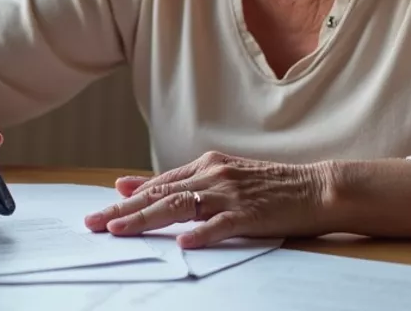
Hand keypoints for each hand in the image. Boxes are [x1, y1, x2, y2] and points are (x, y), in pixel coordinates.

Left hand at [83, 151, 331, 248]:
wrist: (317, 188)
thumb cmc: (270, 187)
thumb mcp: (223, 177)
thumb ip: (182, 183)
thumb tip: (131, 186)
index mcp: (206, 166)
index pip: (158, 185)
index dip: (126, 200)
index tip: (98, 211)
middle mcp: (213, 175)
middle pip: (160, 196)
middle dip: (123, 212)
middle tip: (93, 224)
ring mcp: (231, 194)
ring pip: (180, 207)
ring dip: (147, 220)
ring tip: (120, 231)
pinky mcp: (251, 214)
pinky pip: (221, 224)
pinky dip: (202, 233)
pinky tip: (184, 244)